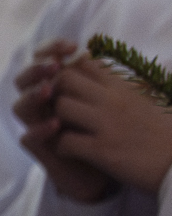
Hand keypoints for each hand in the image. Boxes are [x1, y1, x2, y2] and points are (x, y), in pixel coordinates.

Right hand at [14, 41, 114, 201]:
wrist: (99, 169)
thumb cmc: (100, 130)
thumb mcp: (99, 97)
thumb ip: (90, 77)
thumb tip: (90, 53)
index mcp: (54, 86)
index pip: (42, 59)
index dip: (50, 48)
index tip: (71, 45)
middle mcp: (40, 104)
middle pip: (23, 79)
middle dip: (36, 69)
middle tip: (54, 66)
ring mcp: (35, 125)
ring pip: (19, 107)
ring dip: (32, 96)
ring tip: (48, 90)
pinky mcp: (38, 148)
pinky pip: (28, 137)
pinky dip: (40, 129)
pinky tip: (56, 123)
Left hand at [30, 52, 171, 199]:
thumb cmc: (163, 133)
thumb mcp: (146, 100)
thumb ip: (123, 86)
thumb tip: (104, 72)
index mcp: (123, 87)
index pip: (85, 63)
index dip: (68, 73)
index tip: (67, 90)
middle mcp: (113, 100)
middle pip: (65, 78)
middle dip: (55, 93)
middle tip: (57, 110)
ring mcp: (107, 124)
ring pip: (61, 107)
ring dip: (54, 120)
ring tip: (63, 131)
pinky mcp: (103, 150)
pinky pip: (65, 142)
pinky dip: (62, 148)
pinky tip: (70, 152)